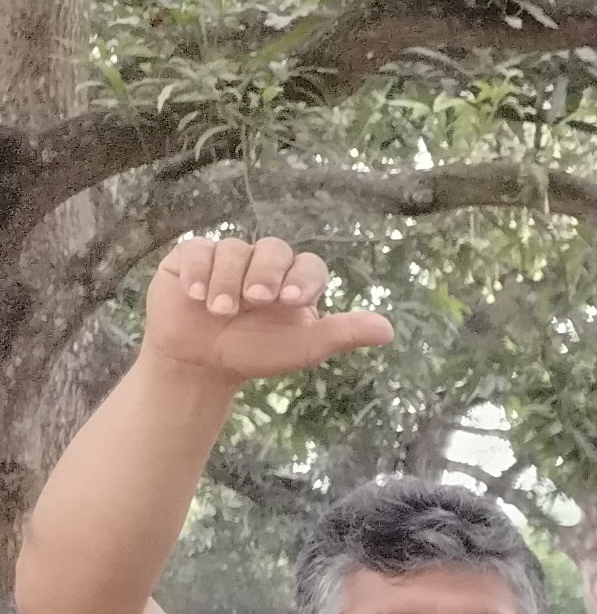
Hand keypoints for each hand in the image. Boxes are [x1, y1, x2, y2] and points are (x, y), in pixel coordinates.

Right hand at [135, 240, 393, 388]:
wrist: (201, 363)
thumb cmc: (256, 353)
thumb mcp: (303, 347)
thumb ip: (342, 334)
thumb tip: (388, 331)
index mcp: (296, 281)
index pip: (309, 265)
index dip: (303, 278)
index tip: (291, 301)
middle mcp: (264, 264)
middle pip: (273, 250)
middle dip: (265, 273)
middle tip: (255, 301)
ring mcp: (228, 257)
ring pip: (233, 249)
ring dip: (227, 280)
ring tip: (220, 310)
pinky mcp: (191, 258)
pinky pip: (197, 250)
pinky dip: (197, 271)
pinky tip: (195, 294)